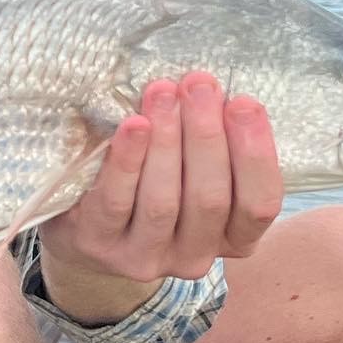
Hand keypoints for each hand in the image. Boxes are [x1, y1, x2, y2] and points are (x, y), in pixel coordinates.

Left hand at [39, 71, 281, 286]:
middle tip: (199, 85)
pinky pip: (116, 201)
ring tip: (163, 92)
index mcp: (232, 237)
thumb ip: (208, 141)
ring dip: (166, 140)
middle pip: (210, 198)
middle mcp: (195, 255)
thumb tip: (211, 88)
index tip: (244, 102)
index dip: (256, 154)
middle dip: (206, 135)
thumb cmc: (150, 180)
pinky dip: (127, 159)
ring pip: (163, 200)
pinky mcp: (101, 245)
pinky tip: (134, 124)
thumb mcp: (190, 168)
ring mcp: (147, 257)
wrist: (83, 223)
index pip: (259, 204)